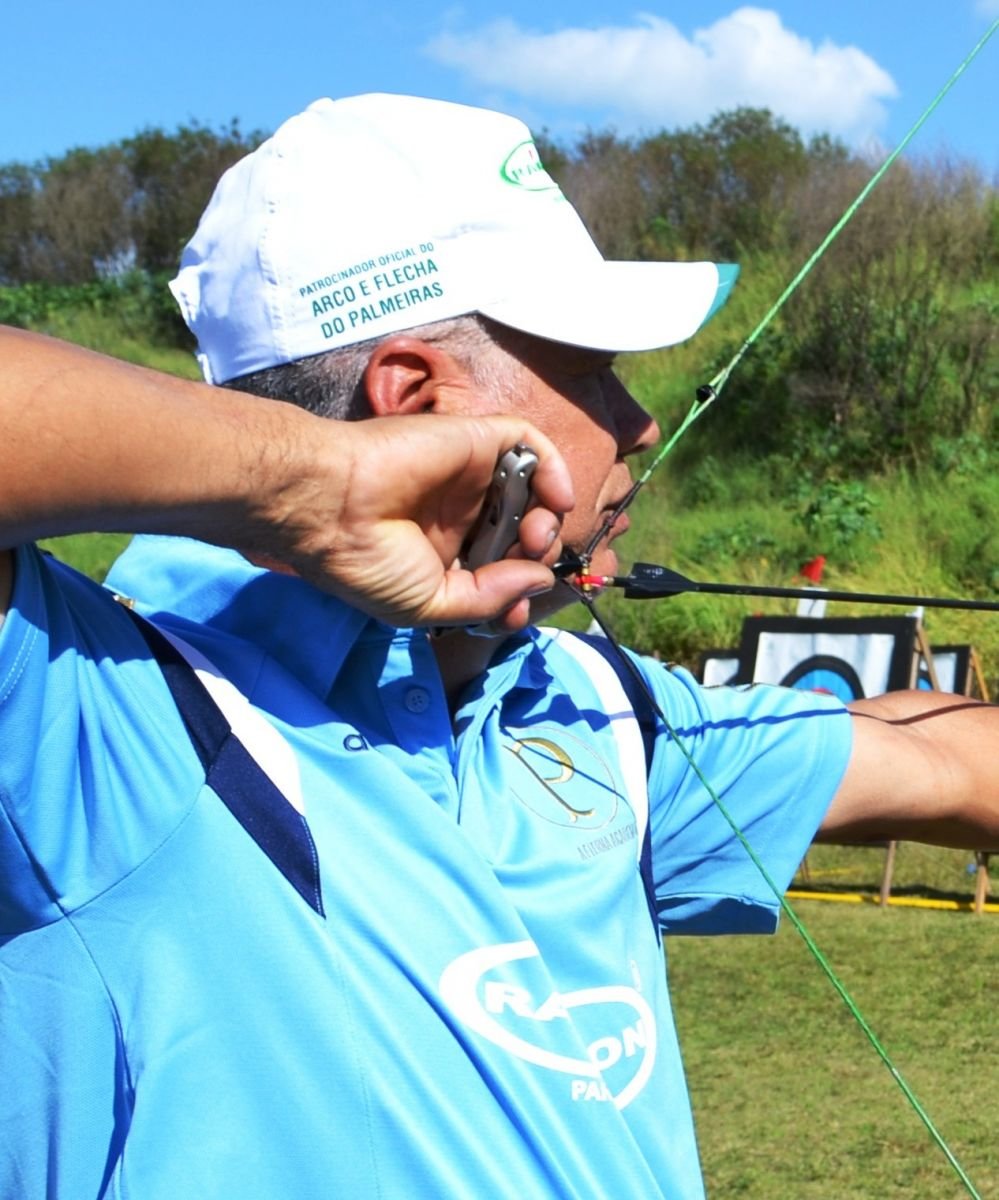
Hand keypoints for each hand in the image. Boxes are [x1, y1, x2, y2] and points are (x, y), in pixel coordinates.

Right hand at [242, 413, 574, 629]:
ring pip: (530, 492)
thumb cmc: (369, 562)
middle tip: (528, 564)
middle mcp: (460, 514)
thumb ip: (489, 598)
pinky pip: (527, 444)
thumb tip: (539, 582)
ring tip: (533, 536)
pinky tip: (555, 499)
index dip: (517, 593)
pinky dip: (554, 469)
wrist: (330, 507)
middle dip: (535, 557)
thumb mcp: (430, 604)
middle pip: (521, 533)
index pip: (500, 571)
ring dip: (546, 519)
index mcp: (444, 553)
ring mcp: (469, 477)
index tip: (514, 614)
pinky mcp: (474, 441)